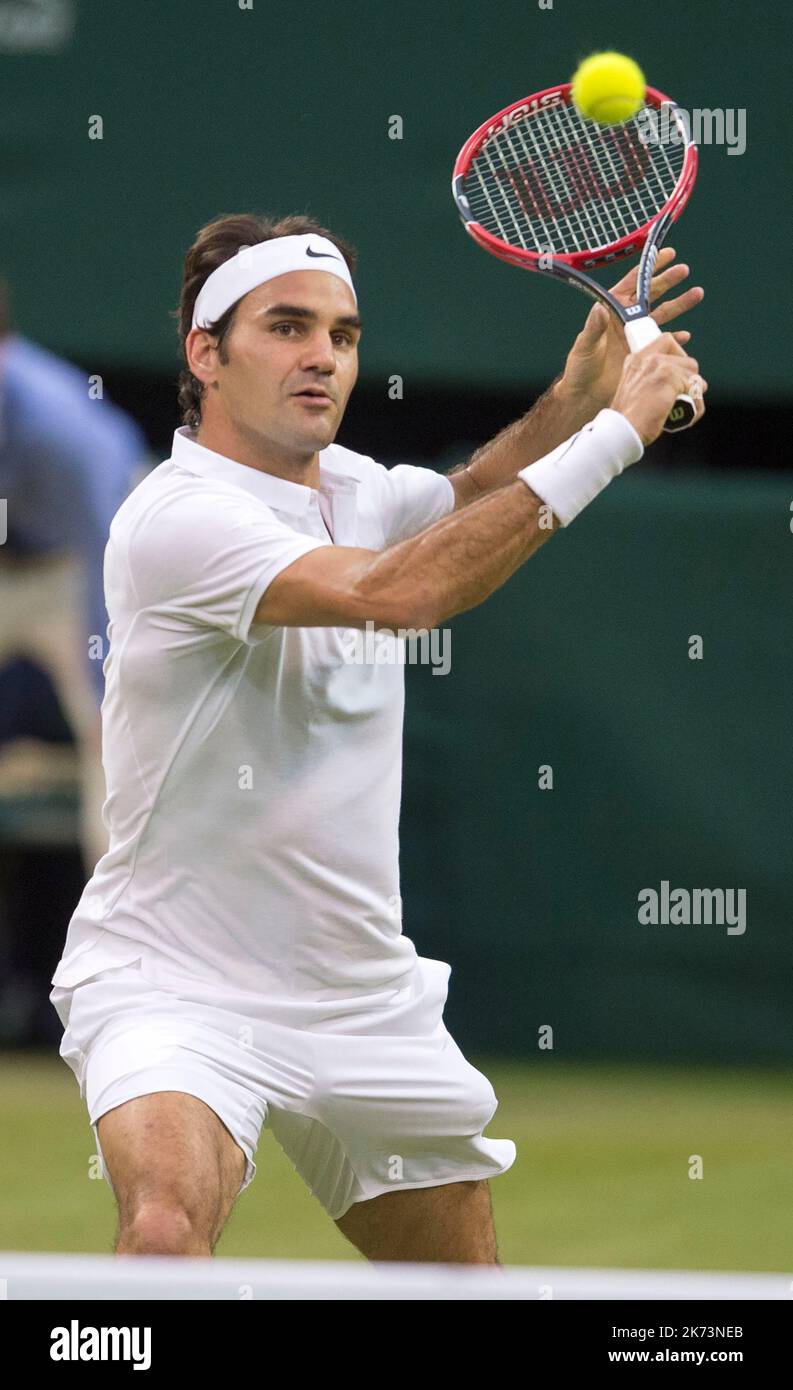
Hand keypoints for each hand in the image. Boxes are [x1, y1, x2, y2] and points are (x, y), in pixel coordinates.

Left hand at [559, 247, 704, 412]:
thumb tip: (600, 308)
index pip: (632, 283)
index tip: (665, 254)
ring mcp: (638, 335)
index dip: (648, 268)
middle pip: (651, 294)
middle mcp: (627, 320)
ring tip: (697, 293)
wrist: (587, 395)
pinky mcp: (645, 352)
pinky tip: (685, 335)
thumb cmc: (580, 368)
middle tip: (684, 270)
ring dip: (680, 304)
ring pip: (663, 314)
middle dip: (668, 280)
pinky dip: (676, 338)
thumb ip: (593, 328)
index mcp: (612, 311)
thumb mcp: (585, 346)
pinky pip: (665, 341)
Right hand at [611, 333, 707, 445]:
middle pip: (686, 360)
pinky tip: (689, 415)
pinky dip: (696, 403)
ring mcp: (658, 365)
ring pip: (693, 373)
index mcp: (636, 360)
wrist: (621, 429)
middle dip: (691, 379)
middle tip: (687, 396)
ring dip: (694, 393)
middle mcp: (647, 358)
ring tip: (687, 410)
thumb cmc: (628, 420)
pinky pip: (694, 386)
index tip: (686, 351)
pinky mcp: (668, 376)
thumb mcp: (635, 394)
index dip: (679, 347)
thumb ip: (651, 383)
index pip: (666, 340)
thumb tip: (682, 385)